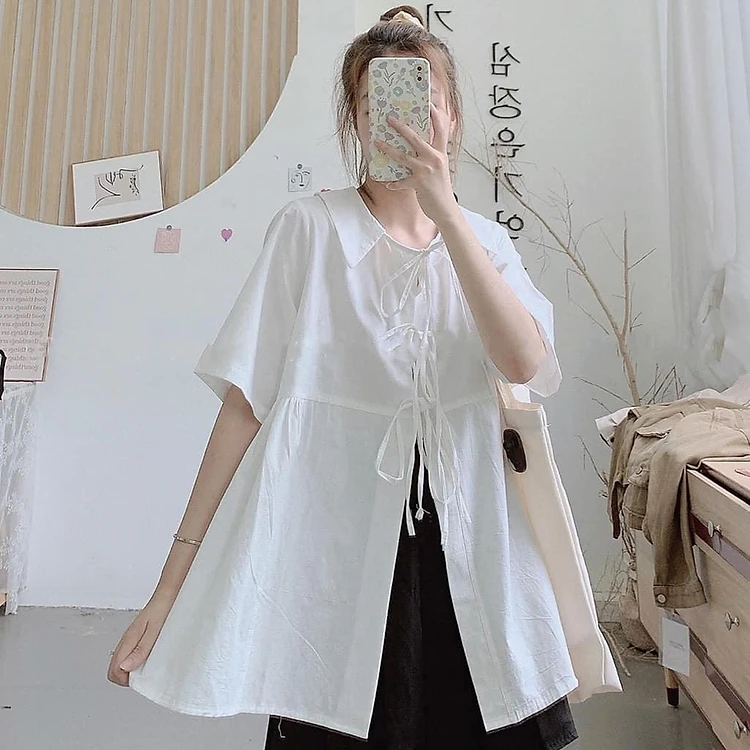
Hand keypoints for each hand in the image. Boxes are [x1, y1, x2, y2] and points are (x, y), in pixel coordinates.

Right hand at [106, 592, 174, 686]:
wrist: (169, 592)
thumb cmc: (164, 609)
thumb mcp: (154, 632)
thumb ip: (140, 650)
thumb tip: (123, 668)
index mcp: (128, 640)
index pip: (114, 670)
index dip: (125, 680)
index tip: (140, 678)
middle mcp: (127, 639)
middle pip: (114, 668)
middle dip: (126, 676)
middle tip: (145, 674)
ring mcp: (132, 637)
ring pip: (122, 660)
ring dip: (132, 668)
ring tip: (150, 664)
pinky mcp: (139, 634)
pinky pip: (131, 652)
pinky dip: (137, 659)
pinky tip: (151, 656)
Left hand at [374, 102, 459, 226]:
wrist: (445, 209)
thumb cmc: (441, 188)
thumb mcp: (440, 168)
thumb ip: (432, 155)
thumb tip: (419, 145)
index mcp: (441, 153)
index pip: (441, 129)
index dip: (435, 115)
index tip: (428, 103)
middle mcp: (434, 158)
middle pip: (416, 138)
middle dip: (401, 127)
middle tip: (390, 118)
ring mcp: (426, 171)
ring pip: (403, 157)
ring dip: (388, 149)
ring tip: (377, 143)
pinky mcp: (418, 183)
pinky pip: (401, 181)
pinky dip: (394, 183)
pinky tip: (388, 183)